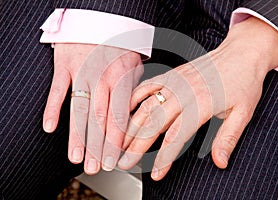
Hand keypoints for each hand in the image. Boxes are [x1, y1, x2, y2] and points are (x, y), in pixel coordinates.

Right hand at [43, 44, 143, 173]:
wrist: (101, 20)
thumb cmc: (120, 48)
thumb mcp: (134, 69)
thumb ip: (131, 95)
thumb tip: (131, 121)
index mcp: (120, 79)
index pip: (118, 116)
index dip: (115, 141)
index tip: (113, 160)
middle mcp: (101, 78)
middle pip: (98, 118)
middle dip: (96, 146)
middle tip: (94, 167)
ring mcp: (81, 71)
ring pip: (78, 108)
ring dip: (76, 135)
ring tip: (76, 158)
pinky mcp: (64, 66)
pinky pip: (56, 89)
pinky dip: (52, 108)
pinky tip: (50, 127)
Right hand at [118, 17, 277, 179]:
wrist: (243, 52)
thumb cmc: (244, 81)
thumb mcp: (243, 113)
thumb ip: (227, 138)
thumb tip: (220, 161)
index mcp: (202, 104)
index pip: (177, 137)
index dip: (164, 157)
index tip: (156, 173)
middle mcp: (184, 93)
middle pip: (154, 123)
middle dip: (137, 145)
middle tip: (125, 161)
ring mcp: (175, 82)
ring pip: (146, 106)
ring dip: (131, 125)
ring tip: (120, 141)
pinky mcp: (172, 74)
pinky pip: (148, 86)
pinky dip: (134, 98)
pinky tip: (126, 110)